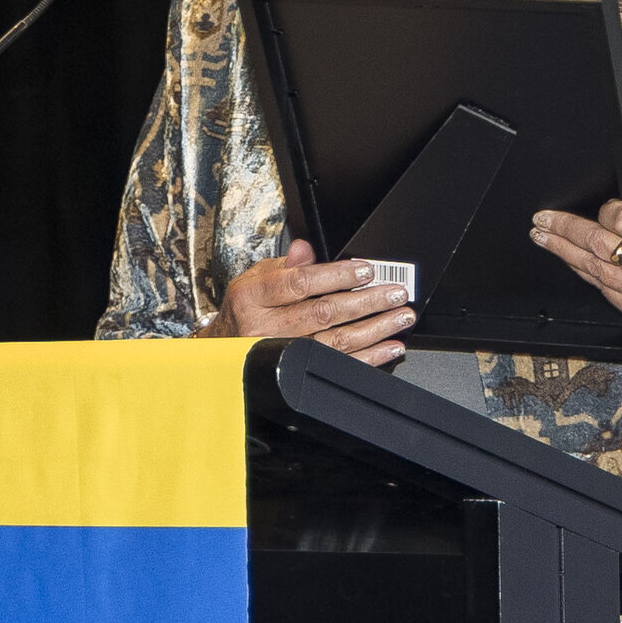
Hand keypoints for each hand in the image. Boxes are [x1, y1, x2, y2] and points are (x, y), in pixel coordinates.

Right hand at [210, 240, 414, 366]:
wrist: (222, 348)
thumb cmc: (245, 310)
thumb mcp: (255, 278)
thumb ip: (285, 264)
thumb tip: (306, 249)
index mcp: (253, 296)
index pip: (300, 283)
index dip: (337, 276)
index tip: (366, 270)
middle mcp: (264, 327)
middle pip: (324, 312)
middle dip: (367, 301)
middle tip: (394, 293)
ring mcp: (281, 353)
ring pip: (336, 342)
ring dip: (375, 329)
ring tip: (399, 316)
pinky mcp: (295, 372)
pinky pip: (339, 366)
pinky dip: (369, 358)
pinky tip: (388, 346)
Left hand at [527, 187, 621, 357]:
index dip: (606, 212)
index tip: (600, 208)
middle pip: (601, 246)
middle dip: (565, 230)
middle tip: (543, 219)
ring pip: (595, 271)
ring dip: (564, 252)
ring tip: (544, 237)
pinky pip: (605, 291)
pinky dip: (587, 273)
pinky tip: (572, 261)